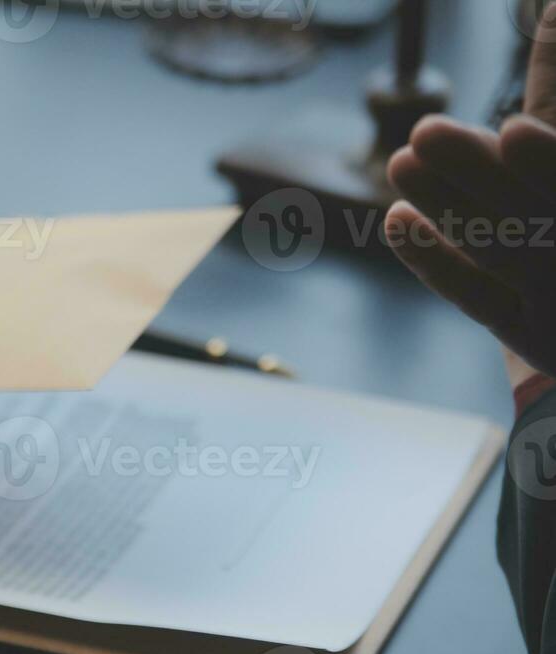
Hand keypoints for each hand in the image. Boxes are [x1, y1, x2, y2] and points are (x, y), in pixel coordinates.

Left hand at [384, 7, 555, 386]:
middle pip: (541, 201)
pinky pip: (480, 300)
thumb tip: (553, 7)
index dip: (551, 109)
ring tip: (404, 159)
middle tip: (427, 135)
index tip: (520, 108)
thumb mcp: (553, 168)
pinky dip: (437, 261)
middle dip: (483, 169)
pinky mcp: (535, 336)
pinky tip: (397, 219)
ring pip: (502, 244)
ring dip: (450, 202)